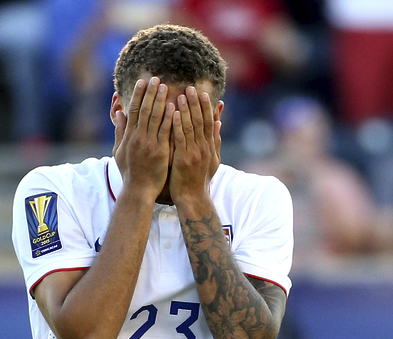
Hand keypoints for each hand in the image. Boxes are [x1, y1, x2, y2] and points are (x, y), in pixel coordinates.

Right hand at [113, 77, 173, 201]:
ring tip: (166, 86)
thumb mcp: (120, 151)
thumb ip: (120, 131)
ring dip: (160, 100)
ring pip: (155, 117)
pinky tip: (175, 106)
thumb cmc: (130, 172)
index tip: (143, 81)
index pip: (133, 109)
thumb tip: (119, 113)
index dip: (138, 94)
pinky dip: (169, 118)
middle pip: (144, 109)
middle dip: (150, 92)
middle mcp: (138, 137)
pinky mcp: (160, 151)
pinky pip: (165, 131)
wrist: (139, 189)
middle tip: (156, 78)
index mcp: (129, 135)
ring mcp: (149, 143)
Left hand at [168, 86, 221, 200]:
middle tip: (191, 87)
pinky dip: (178, 125)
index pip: (208, 122)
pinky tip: (174, 113)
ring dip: (186, 110)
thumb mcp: (212, 160)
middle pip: (201, 121)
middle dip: (196, 104)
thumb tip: (218, 123)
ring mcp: (194, 153)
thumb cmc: (199, 179)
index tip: (202, 93)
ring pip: (191, 127)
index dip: (206, 107)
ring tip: (181, 94)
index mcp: (209, 147)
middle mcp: (203, 148)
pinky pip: (180, 138)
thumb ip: (215, 141)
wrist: (192, 198)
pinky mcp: (183, 158)